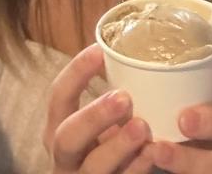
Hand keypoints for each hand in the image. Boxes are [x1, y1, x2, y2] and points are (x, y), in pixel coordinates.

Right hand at [44, 44, 153, 173]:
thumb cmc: (108, 147)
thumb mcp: (101, 125)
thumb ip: (112, 101)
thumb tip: (139, 53)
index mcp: (60, 130)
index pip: (58, 97)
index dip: (75, 73)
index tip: (99, 50)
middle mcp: (65, 157)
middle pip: (67, 137)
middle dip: (93, 116)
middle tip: (124, 97)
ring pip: (93, 167)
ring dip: (117, 146)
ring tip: (141, 126)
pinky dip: (136, 168)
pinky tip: (153, 152)